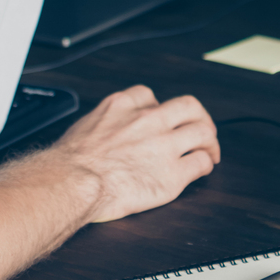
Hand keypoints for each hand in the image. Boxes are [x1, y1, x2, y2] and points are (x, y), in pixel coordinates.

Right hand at [49, 85, 219, 222]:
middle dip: (199, 117)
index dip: (159, 107)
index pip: (150, 96)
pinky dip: (204, 165)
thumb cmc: (71, 163)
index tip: (161, 118)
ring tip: (209, 151)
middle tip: (201, 128)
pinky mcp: (172, 174)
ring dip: (209, 141)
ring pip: (202, 132)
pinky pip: (200, 163)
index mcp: (124, 106)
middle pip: (188, 106)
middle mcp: (148, 121)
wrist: (73, 183)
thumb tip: (104, 133)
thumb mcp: (84, 126)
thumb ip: (103, 124)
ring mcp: (163, 146)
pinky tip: (201, 169)